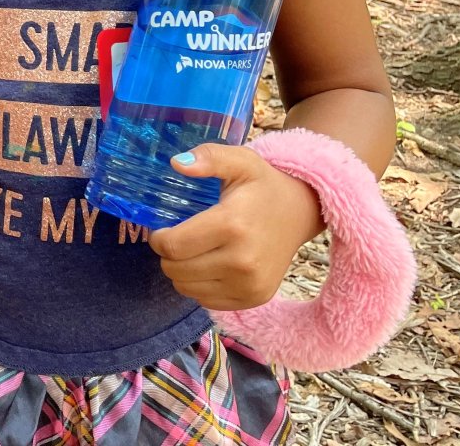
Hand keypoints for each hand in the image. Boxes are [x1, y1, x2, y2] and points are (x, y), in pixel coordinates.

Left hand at [148, 144, 323, 311]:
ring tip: (194, 251)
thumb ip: (208, 157)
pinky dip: (200, 285)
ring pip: (187, 289)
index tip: (162, 229)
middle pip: (176, 270)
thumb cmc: (263, 185)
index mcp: (232, 225)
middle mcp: (242, 261)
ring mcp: (250, 285)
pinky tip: (210, 265)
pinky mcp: (254, 298)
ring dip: (182, 271)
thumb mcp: (239, 160)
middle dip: (168, 254)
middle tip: (179, 239)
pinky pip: (206, 301)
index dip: (158, 238)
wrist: (301, 212)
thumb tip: (177, 163)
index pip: (173, 246)